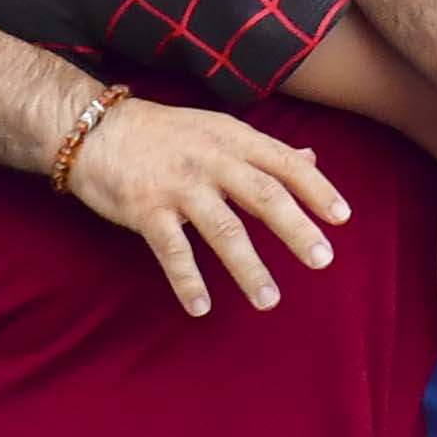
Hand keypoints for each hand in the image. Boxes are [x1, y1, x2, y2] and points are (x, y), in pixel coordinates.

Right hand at [62, 95, 351, 315]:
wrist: (94, 128)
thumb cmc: (165, 133)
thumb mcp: (219, 130)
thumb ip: (263, 149)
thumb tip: (311, 159)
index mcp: (234, 139)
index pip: (285, 163)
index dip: (317, 189)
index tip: (342, 218)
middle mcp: (211, 160)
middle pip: (264, 196)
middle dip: (296, 230)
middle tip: (323, 260)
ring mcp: (178, 185)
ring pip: (223, 229)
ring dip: (248, 267)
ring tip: (269, 300)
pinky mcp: (145, 209)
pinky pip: (172, 250)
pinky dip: (188, 280)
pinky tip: (202, 307)